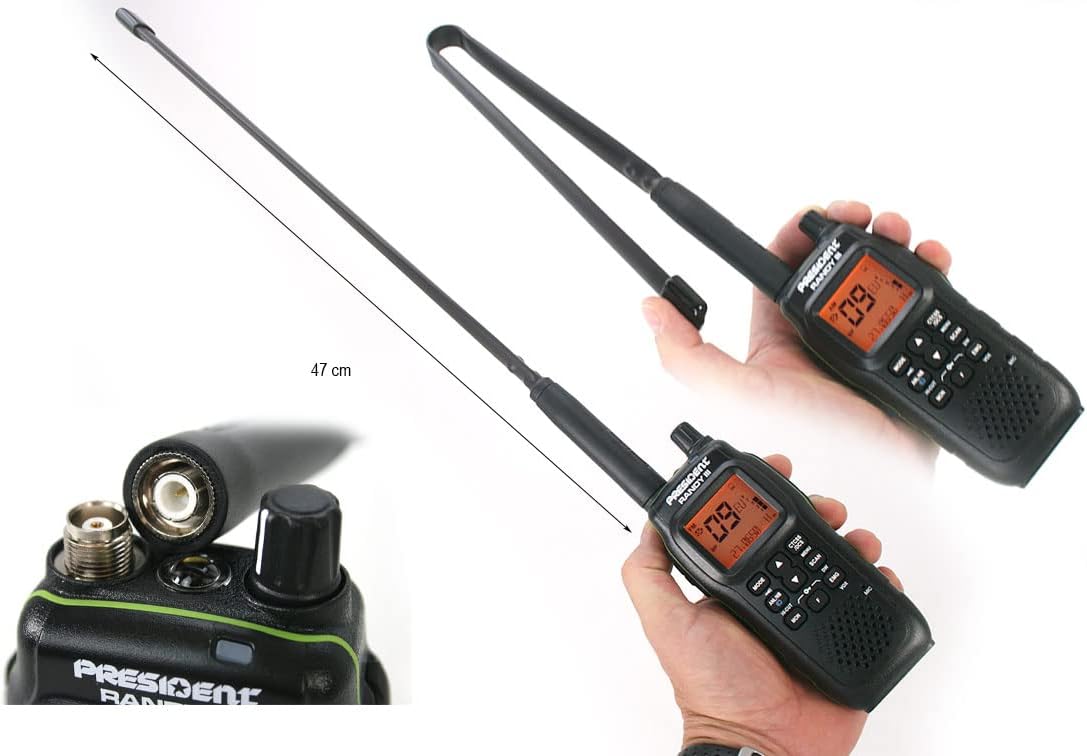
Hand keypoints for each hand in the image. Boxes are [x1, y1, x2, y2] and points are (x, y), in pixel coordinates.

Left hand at [621, 454, 904, 755]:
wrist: (764, 744)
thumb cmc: (714, 692)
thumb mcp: (667, 622)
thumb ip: (649, 574)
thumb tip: (649, 526)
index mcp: (736, 586)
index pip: (751, 528)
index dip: (765, 498)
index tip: (778, 472)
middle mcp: (773, 595)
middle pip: (800, 535)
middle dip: (816, 509)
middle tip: (825, 506)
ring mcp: (811, 615)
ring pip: (837, 559)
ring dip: (851, 538)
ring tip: (855, 536)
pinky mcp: (844, 638)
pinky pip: (869, 599)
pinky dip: (880, 579)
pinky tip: (877, 569)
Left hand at [641, 201, 952, 467]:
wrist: (876, 475)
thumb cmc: (808, 441)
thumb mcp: (736, 394)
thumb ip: (688, 354)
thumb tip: (650, 309)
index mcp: (778, 336)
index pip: (779, 267)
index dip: (795, 233)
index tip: (814, 214)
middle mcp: (822, 334)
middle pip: (836, 260)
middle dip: (854, 228)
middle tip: (866, 215)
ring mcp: (869, 340)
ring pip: (881, 272)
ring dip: (892, 242)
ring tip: (899, 231)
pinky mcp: (910, 348)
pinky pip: (924, 298)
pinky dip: (932, 271)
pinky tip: (932, 259)